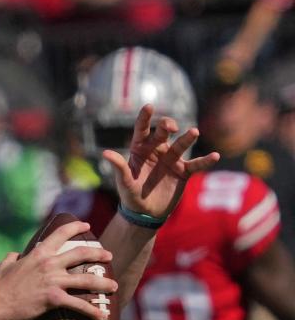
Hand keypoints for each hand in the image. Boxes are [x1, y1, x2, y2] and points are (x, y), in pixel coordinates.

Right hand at [0, 221, 115, 319]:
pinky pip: (79, 304)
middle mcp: (49, 263)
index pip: (61, 234)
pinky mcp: (55, 298)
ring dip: (103, 283)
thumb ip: (13, 257)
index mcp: (39, 253)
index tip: (87, 226)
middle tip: (109, 256)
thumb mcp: (5, 265)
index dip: (76, 228)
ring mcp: (53, 280)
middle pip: (81, 253)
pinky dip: (92, 310)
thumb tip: (15, 254)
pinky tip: (101, 316)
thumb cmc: (0, 286)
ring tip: (114, 286)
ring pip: (87, 279)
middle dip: (99, 254)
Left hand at [105, 104, 218, 219]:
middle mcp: (157, 151)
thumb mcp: (124, 182)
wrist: (145, 213)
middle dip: (167, 126)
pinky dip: (205, 161)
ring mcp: (171, 160)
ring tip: (194, 132)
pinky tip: (215, 156)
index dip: (145, 118)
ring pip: (181, 145)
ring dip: (187, 138)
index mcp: (139, 149)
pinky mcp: (183, 172)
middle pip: (163, 133)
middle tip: (171, 126)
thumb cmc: (130, 195)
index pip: (141, 130)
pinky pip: (196, 164)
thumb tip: (105, 153)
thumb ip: (119, 167)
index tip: (149, 106)